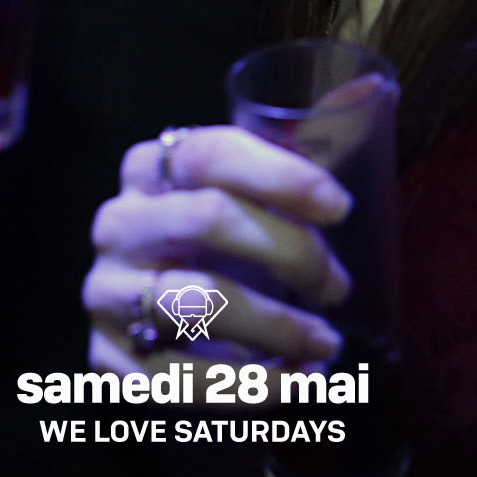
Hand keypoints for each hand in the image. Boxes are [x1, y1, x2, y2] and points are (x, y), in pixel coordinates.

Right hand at [84, 127, 351, 380]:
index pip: (211, 152)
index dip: (281, 174)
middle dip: (291, 251)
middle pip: (210, 217)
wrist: (161, 344)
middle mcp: (119, 223)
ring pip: (198, 300)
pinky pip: (183, 379)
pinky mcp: (106, 361)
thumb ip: (294, 162)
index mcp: (150, 168)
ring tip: (325, 344)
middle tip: (336, 286)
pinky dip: (251, 388)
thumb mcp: (246, 207)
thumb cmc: (222, 259)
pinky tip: (292, 384)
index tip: (341, 208)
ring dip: (278, 326)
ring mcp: (105, 292)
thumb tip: (371, 87)